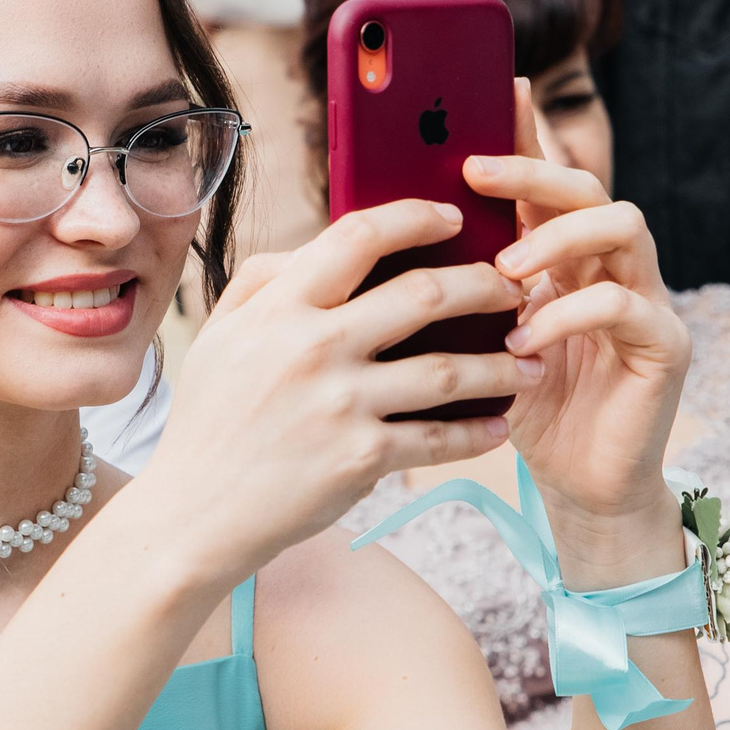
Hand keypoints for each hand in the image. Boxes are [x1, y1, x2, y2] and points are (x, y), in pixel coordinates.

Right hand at [143, 198, 533, 587]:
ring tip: (534, 361)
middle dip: (485, 284)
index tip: (452, 216)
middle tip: (516, 288)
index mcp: (280, 306)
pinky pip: (439, 438)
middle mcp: (313, 347)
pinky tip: (501, 425)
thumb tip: (317, 244)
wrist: (196, 513)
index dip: (415, 217)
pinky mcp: (361, 458)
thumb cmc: (211, 418)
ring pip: (448, 370)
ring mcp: (340, 404)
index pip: (359, 234)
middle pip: (424, 294)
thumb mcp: (221, 335)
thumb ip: (265, 281)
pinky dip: (478, 432)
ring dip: (502, 364)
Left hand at [466, 83, 690, 574]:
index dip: (526, 132)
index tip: (493, 92)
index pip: (547, 177)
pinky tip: (524, 338)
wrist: (577, 488)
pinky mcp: (664, 343)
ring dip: (558, 236)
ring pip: (623, 224)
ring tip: (505, 267)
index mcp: (564, 255)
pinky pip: (624, 303)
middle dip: (533, 170)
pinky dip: (567, 313)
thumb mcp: (473, 339)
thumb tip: (384, 230)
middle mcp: (610, 264)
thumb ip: (453, 285)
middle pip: (588, 184)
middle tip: (476, 173)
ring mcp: (646, 298)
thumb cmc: (519, 408)